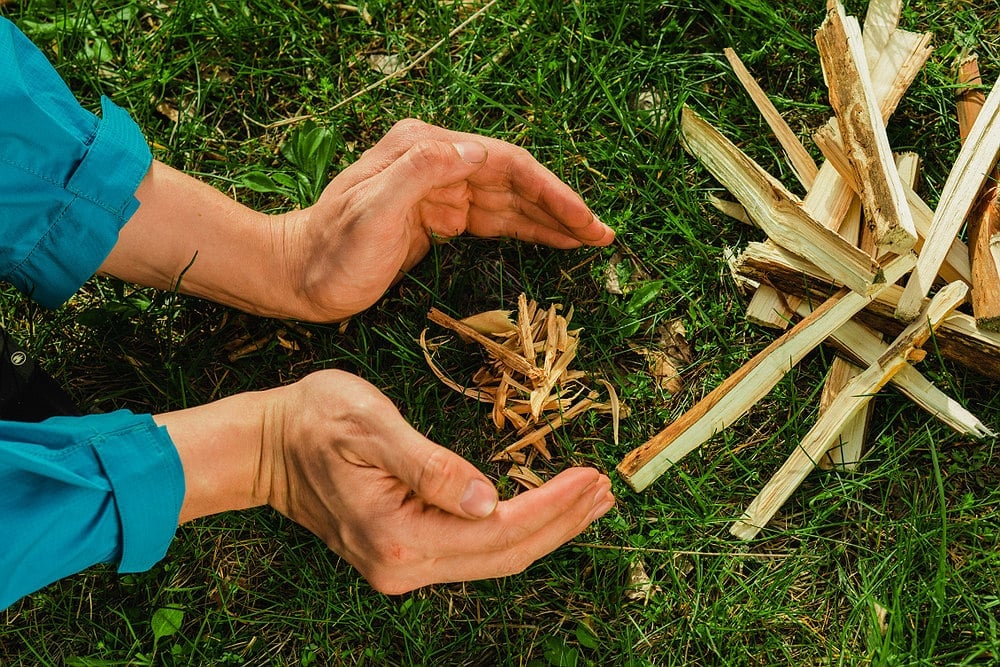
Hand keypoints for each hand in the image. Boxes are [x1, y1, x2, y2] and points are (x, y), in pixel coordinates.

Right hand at [158, 370, 614, 593]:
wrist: (266, 446)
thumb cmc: (314, 421)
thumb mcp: (371, 427)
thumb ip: (430, 466)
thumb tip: (489, 499)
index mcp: (399, 537)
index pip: (499, 529)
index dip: (552, 507)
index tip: (592, 478)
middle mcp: (403, 566)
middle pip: (505, 554)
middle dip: (560, 523)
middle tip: (606, 492)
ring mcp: (402, 567)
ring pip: (494, 557)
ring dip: (545, 529)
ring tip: (588, 502)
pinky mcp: (403, 555)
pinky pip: (474, 551)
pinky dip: (516, 531)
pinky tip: (540, 512)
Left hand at [280, 119, 615, 320]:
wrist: (298, 277)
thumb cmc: (332, 252)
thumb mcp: (370, 212)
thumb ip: (418, 173)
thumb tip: (475, 150)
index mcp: (426, 152)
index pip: (505, 164)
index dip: (551, 191)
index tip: (584, 221)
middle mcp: (437, 163)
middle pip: (515, 181)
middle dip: (561, 207)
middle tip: (602, 236)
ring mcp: (438, 190)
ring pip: (509, 202)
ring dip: (549, 220)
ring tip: (589, 240)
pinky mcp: (437, 218)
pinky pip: (492, 221)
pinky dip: (524, 230)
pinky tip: (550, 241)